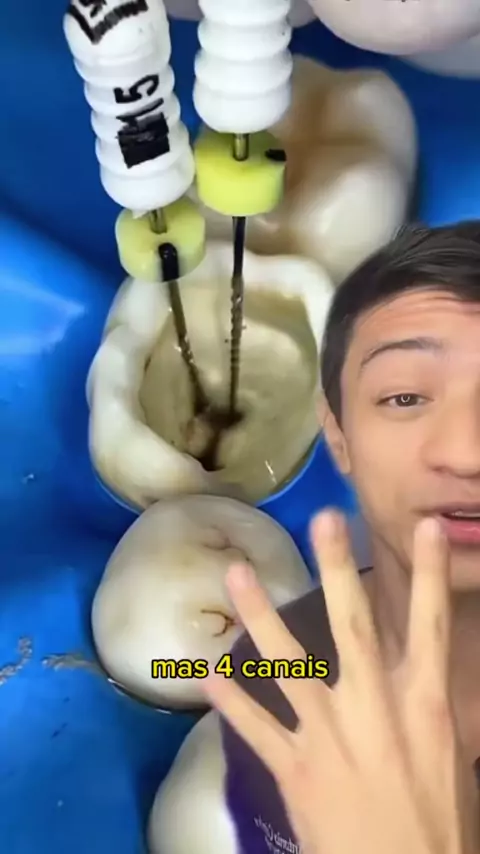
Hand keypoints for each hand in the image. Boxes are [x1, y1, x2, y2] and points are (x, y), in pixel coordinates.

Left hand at [203, 511, 478, 853]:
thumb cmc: (438, 827)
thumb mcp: (449, 760)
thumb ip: (428, 712)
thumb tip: (421, 679)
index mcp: (423, 705)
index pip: (431, 626)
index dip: (430, 574)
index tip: (427, 527)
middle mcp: (374, 707)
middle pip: (354, 624)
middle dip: (338, 568)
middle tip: (325, 519)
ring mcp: (329, 735)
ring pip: (288, 663)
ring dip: (259, 616)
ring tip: (237, 573)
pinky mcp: (295, 769)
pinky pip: (257, 727)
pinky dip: (232, 701)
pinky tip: (209, 674)